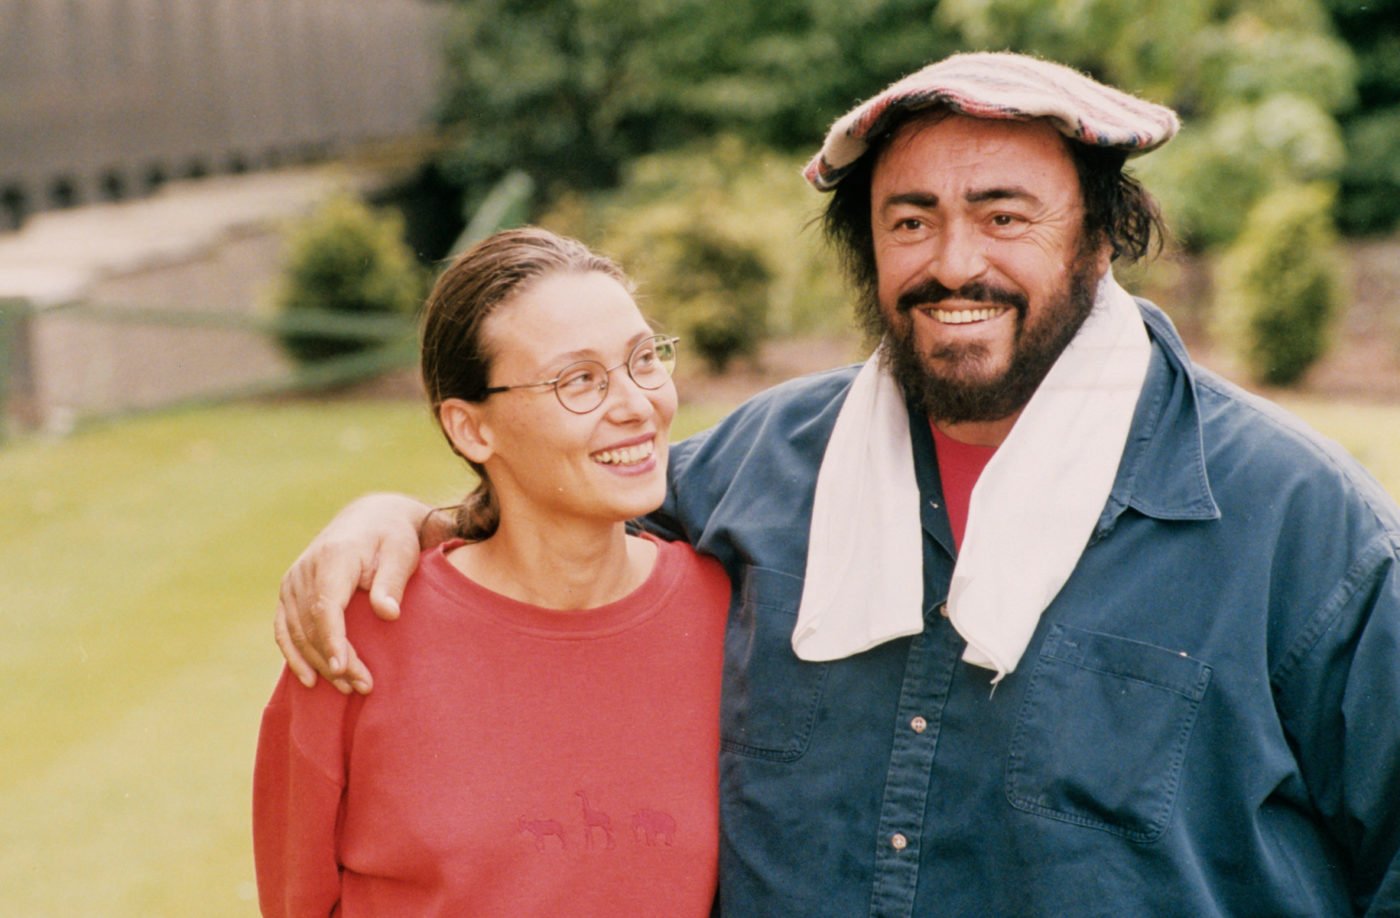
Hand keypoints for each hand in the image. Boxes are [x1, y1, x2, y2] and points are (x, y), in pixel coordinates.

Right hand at [273, 493, 436, 692]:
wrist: (370, 518)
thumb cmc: (391, 538)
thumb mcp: (401, 553)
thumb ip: (392, 583)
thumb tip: (388, 613)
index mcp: (333, 558)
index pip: (326, 607)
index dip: (332, 641)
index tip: (344, 669)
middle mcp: (305, 570)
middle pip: (311, 625)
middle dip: (334, 660)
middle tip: (362, 686)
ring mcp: (293, 581)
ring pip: (297, 632)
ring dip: (318, 663)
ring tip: (349, 687)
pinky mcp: (289, 591)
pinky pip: (283, 628)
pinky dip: (294, 654)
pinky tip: (309, 678)